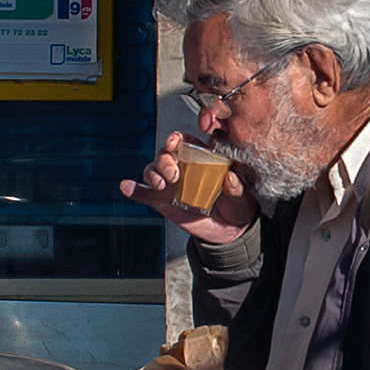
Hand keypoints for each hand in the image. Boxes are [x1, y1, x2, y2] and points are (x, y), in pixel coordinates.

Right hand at [119, 131, 256, 244]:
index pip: (184, 141)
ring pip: (153, 170)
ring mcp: (172, 184)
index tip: (174, 144)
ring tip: (162, 185)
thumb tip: (230, 179)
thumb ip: (237, 186)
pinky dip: (134, 189)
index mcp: (202, 158)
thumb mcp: (242, 195)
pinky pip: (145, 193)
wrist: (229, 231)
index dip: (176, 138)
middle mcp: (183, 167)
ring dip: (153, 174)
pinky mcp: (163, 201)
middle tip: (173, 174)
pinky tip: (127, 186)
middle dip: (165, 160)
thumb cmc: (236, 204)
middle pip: (165, 154)